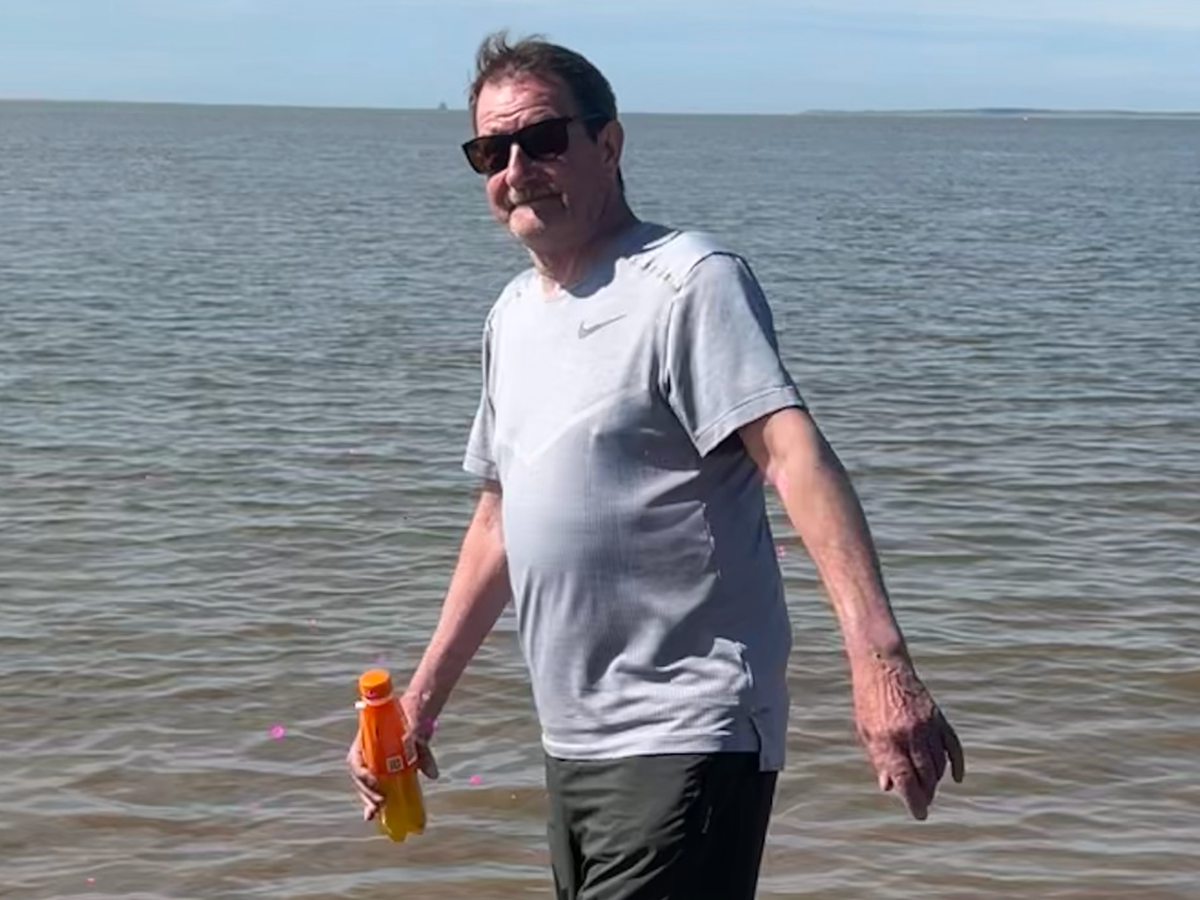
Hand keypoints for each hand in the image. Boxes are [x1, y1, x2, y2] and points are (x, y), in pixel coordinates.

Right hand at [346, 694, 439, 821]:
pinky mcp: (380, 771)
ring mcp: (371, 762)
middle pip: (359, 777)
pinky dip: (373, 800)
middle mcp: (364, 752)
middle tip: (380, 805)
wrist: (413, 714)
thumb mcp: (417, 733)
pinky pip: (374, 786)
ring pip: (364, 784)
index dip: (364, 775)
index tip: (376, 783)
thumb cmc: (410, 722)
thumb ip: (423, 752)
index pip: (356, 760)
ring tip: (375, 813)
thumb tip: (432, 775)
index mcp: (366, 739)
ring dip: (368, 800)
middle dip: (367, 793)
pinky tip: (375, 814)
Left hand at [851, 651, 964, 820]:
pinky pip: (953, 745)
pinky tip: (955, 777)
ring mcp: (927, 724)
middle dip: (926, 794)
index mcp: (887, 738)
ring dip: (936, 780)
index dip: (913, 800)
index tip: (919, 814)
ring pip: (940, 763)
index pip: (905, 779)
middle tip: (923, 803)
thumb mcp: (865, 730)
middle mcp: (909, 733)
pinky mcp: (938, 716)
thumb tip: (889, 787)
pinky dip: (956, 763)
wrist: (882, 663)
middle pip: (926, 775)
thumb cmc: (868, 699)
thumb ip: (878, 759)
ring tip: (929, 789)